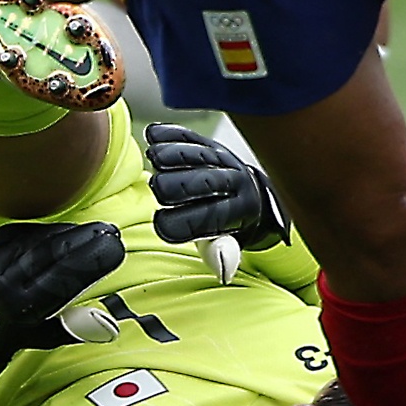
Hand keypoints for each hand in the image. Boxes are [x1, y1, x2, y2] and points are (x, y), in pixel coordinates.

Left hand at [0, 220, 126, 405]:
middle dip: (85, 239)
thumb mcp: (48, 337)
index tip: (115, 247)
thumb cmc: (19, 331)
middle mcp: (2, 281)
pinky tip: (69, 232)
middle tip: (110, 232)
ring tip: (95, 232)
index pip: (61, 278)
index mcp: (19, 308)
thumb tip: (110, 325)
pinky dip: (52, 231)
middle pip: (51, 252)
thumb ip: (78, 328)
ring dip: (71, 233)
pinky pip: (28, 232)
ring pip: (41, 239)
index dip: (90, 261)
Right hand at [145, 123, 289, 263]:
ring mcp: (225, 160)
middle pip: (205, 182)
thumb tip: (222, 271)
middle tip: (157, 189)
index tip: (161, 224)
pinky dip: (172, 134)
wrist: (252, 192)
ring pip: (200, 155)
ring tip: (153, 157)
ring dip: (174, 154)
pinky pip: (194, 137)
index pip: (211, 219)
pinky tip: (153, 134)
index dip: (183, 223)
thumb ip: (221, 253)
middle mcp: (235, 184)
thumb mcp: (228, 243)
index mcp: (239, 213)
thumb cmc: (228, 222)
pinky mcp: (213, 144)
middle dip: (178, 185)